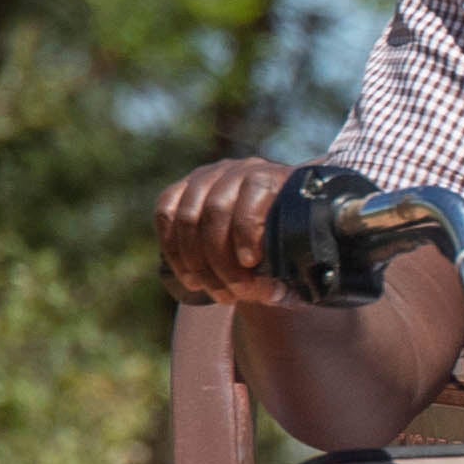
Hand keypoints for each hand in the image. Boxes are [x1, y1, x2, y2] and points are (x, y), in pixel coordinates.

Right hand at [156, 157, 297, 303]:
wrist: (268, 235)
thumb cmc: (288, 248)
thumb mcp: (298, 257)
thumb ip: (291, 272)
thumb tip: (275, 292)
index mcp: (275, 177)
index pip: (254, 189)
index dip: (248, 227)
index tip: (250, 262)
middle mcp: (239, 169)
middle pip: (216, 210)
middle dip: (221, 260)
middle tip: (233, 294)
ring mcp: (208, 177)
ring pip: (188, 217)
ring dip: (196, 263)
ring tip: (214, 293)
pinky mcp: (182, 190)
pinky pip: (165, 214)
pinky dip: (173, 249)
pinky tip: (189, 277)